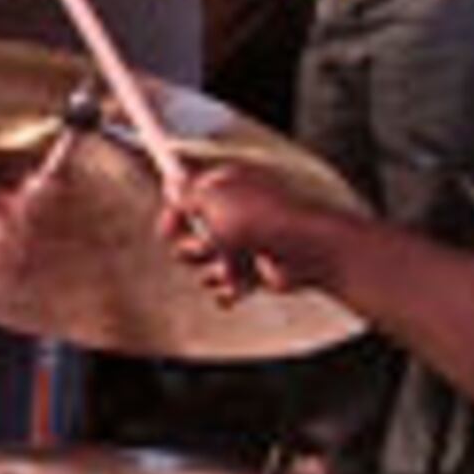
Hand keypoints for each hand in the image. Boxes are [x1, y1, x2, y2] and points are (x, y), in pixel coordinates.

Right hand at [164, 159, 352, 303]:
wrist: (305, 249)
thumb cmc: (259, 217)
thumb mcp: (213, 197)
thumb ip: (186, 193)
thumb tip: (171, 183)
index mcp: (225, 188)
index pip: (186, 199)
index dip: (173, 215)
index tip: (167, 231)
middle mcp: (232, 215)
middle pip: (188, 237)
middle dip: (194, 248)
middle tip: (211, 246)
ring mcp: (242, 245)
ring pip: (203, 266)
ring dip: (214, 270)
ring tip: (235, 266)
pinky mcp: (250, 273)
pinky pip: (222, 287)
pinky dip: (228, 290)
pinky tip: (240, 286)